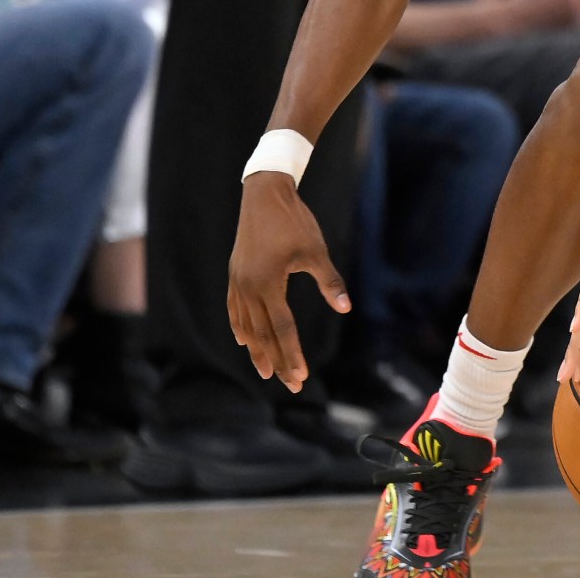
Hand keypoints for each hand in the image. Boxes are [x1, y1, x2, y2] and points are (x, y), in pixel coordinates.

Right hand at [227, 171, 350, 391]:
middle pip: (263, 335)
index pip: (282, 329)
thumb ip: (329, 281)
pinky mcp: (235, 274)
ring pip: (246, 325)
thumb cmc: (294, 222)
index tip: (301, 377)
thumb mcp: (316, 251)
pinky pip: (234, 309)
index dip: (292, 354)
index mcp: (268, 284)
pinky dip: (240, 327)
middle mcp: (248, 288)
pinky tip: (244, 340)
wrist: (265, 195)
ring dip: (257, 350)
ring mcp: (238, 282)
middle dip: (276, 361)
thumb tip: (345, 307)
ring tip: (266, 370)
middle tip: (290, 385)